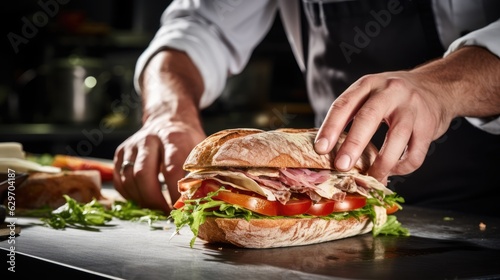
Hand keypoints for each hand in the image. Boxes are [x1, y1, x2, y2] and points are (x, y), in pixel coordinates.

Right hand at [113, 117, 205, 212]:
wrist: (168, 119)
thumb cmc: (186, 139)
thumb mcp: (200, 149)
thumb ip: (203, 171)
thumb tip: (208, 198)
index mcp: (173, 138)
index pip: (171, 169)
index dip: (174, 193)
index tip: (181, 208)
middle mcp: (149, 139)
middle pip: (142, 174)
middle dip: (153, 200)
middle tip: (165, 212)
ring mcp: (131, 146)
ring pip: (128, 179)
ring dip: (141, 200)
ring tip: (157, 209)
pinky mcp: (120, 153)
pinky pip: (119, 181)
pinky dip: (130, 196)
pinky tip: (143, 200)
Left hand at [314, 46, 499, 183]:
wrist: (438, 86)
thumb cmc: (393, 97)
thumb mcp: (371, 93)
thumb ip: (351, 114)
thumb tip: (328, 150)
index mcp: (368, 84)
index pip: (344, 104)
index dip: (330, 127)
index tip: (320, 149)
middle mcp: (390, 92)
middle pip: (368, 118)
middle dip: (353, 145)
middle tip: (341, 166)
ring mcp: (412, 107)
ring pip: (396, 138)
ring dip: (381, 163)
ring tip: (370, 177)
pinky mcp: (430, 125)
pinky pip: (415, 153)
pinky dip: (402, 167)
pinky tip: (393, 170)